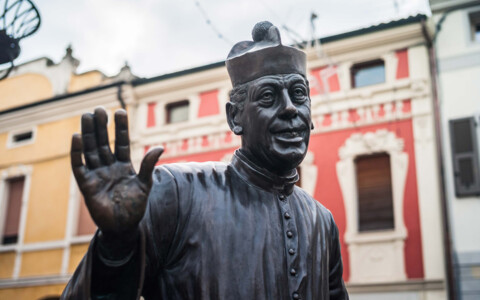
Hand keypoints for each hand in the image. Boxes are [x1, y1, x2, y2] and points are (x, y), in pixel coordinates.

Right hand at [70, 108, 162, 240]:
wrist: (124, 227)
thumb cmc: (135, 207)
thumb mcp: (145, 184)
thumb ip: (149, 166)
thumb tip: (160, 147)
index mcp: (124, 166)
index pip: (122, 142)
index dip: (121, 128)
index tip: (120, 110)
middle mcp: (109, 167)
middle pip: (103, 142)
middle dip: (102, 126)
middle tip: (99, 109)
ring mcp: (97, 174)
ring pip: (91, 150)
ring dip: (89, 133)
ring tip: (88, 116)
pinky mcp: (86, 184)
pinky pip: (79, 166)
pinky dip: (77, 152)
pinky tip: (77, 136)